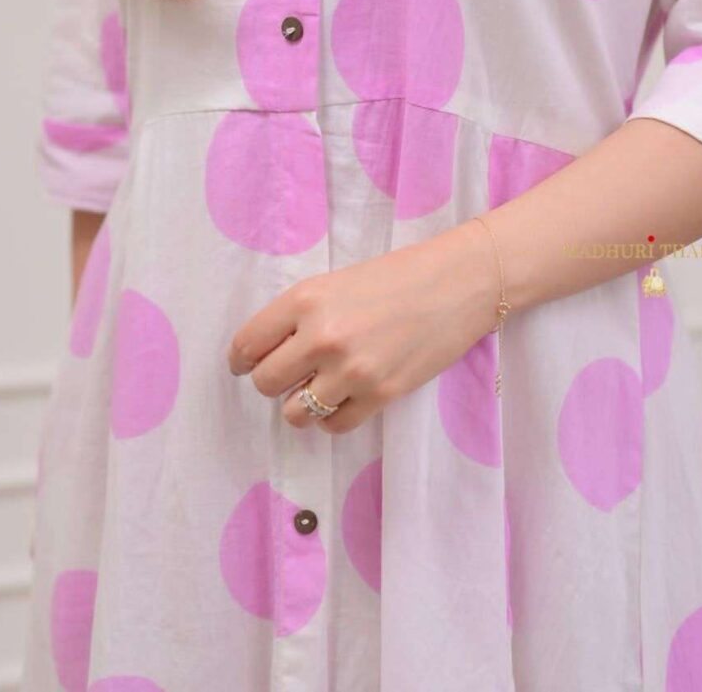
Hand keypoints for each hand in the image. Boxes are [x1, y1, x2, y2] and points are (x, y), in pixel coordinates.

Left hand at [227, 219, 499, 432]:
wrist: (459, 282)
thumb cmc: (398, 275)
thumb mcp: (337, 282)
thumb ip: (301, 314)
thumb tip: (269, 353)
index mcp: (306, 300)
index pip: (247, 344)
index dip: (242, 359)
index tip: (247, 364)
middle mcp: (322, 336)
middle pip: (266, 382)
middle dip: (274, 381)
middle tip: (293, 373)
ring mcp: (352, 370)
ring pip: (295, 413)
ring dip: (302, 404)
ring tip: (321, 387)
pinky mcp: (381, 394)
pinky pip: (334, 426)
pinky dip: (334, 417)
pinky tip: (347, 397)